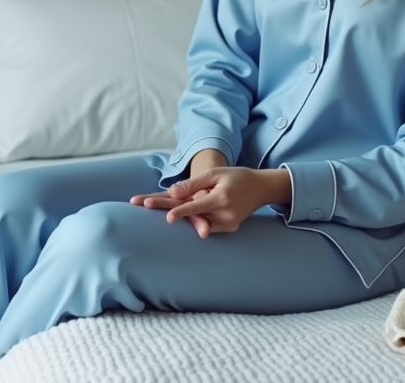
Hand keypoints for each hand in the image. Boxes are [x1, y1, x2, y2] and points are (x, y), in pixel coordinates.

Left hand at [130, 166, 289, 238]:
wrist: (260, 189)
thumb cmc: (236, 177)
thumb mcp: (216, 174)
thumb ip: (194, 184)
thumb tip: (172, 193)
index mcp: (222, 198)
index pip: (198, 206)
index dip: (182, 211)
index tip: (168, 217)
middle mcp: (225, 215)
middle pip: (191, 215)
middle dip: (168, 211)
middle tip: (143, 205)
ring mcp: (227, 224)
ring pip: (196, 222)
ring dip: (177, 215)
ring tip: (153, 206)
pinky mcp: (228, 229)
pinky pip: (205, 226)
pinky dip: (192, 220)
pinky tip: (174, 214)